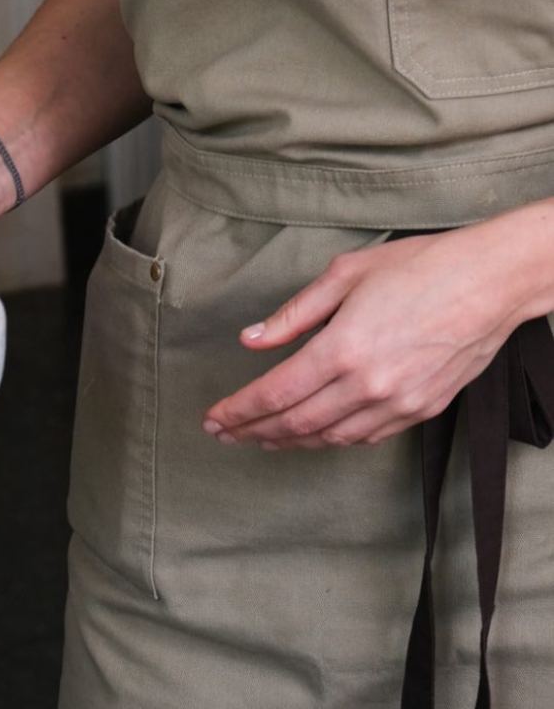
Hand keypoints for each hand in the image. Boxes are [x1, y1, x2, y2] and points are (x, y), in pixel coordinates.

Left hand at [202, 222, 536, 450]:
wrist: (495, 280)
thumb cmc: (424, 266)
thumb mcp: (347, 275)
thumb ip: (294, 314)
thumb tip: (251, 339)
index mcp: (343, 349)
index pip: (274, 394)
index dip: (238, 412)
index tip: (213, 419)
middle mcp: (367, 385)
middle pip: (293, 424)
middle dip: (252, 432)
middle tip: (226, 435)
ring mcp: (396, 403)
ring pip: (327, 439)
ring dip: (288, 441)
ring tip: (262, 438)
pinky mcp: (419, 410)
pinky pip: (363, 438)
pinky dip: (331, 439)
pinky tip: (313, 434)